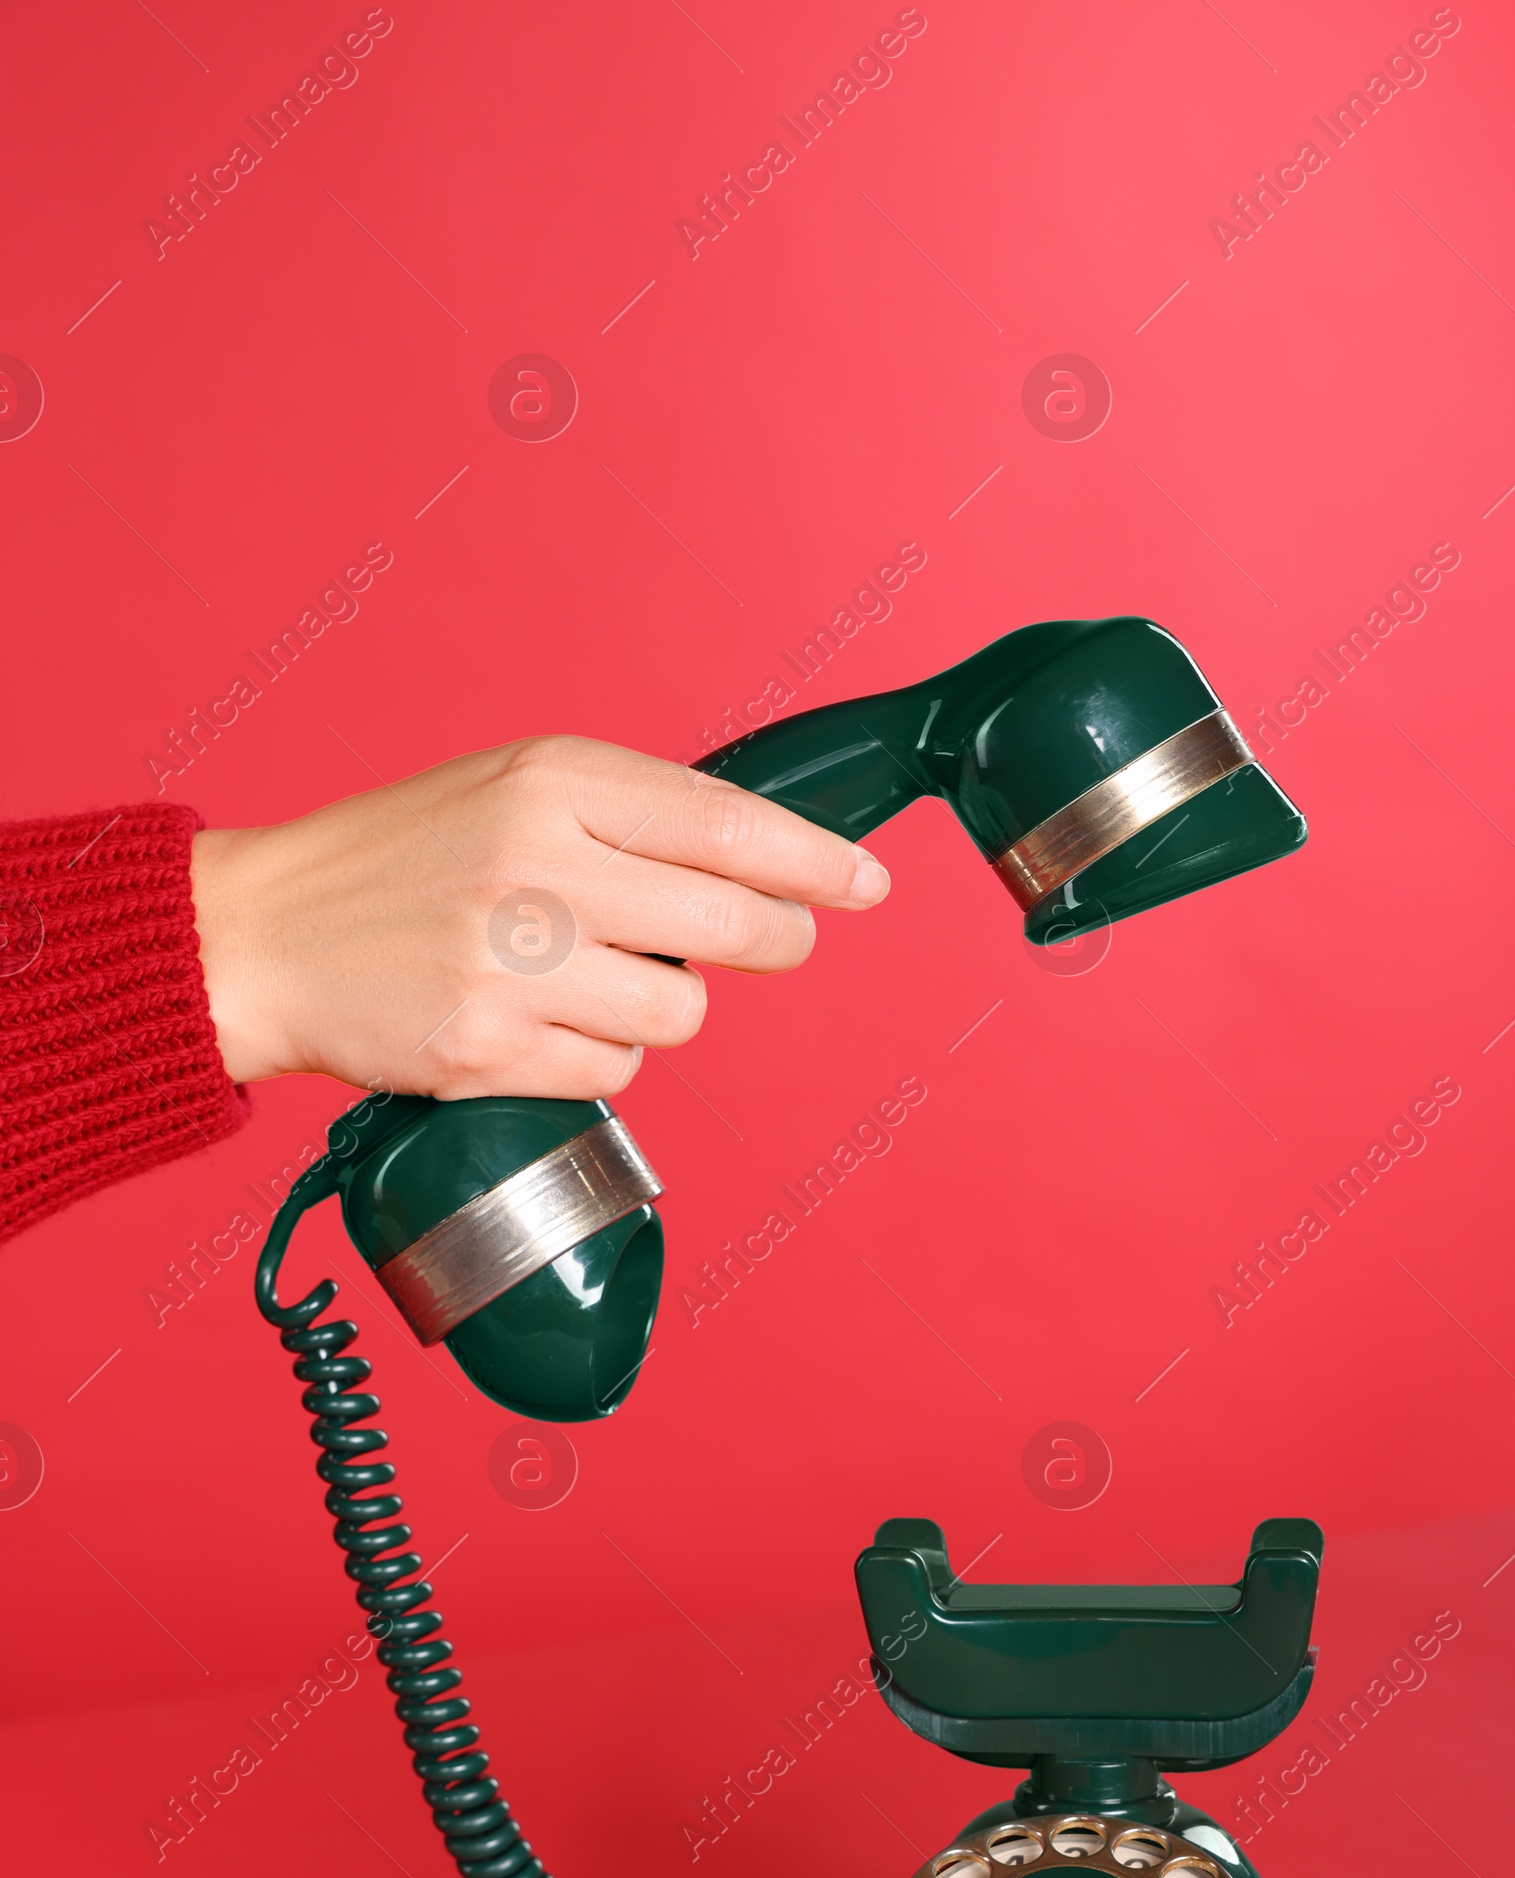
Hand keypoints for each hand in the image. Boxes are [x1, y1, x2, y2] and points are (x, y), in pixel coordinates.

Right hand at [190, 735, 889, 1097]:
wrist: (262, 936)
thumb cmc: (400, 861)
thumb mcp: (509, 790)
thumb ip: (626, 816)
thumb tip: (762, 866)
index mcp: (552, 781)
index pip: (726, 824)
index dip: (814, 862)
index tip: (865, 883)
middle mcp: (539, 866)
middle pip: (730, 922)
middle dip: (776, 940)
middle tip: (780, 941)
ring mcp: (514, 965)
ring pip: (680, 1014)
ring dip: (660, 1010)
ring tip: (589, 981)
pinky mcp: (489, 1051)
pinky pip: (614, 1074)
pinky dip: (596, 1060)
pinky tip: (536, 1026)